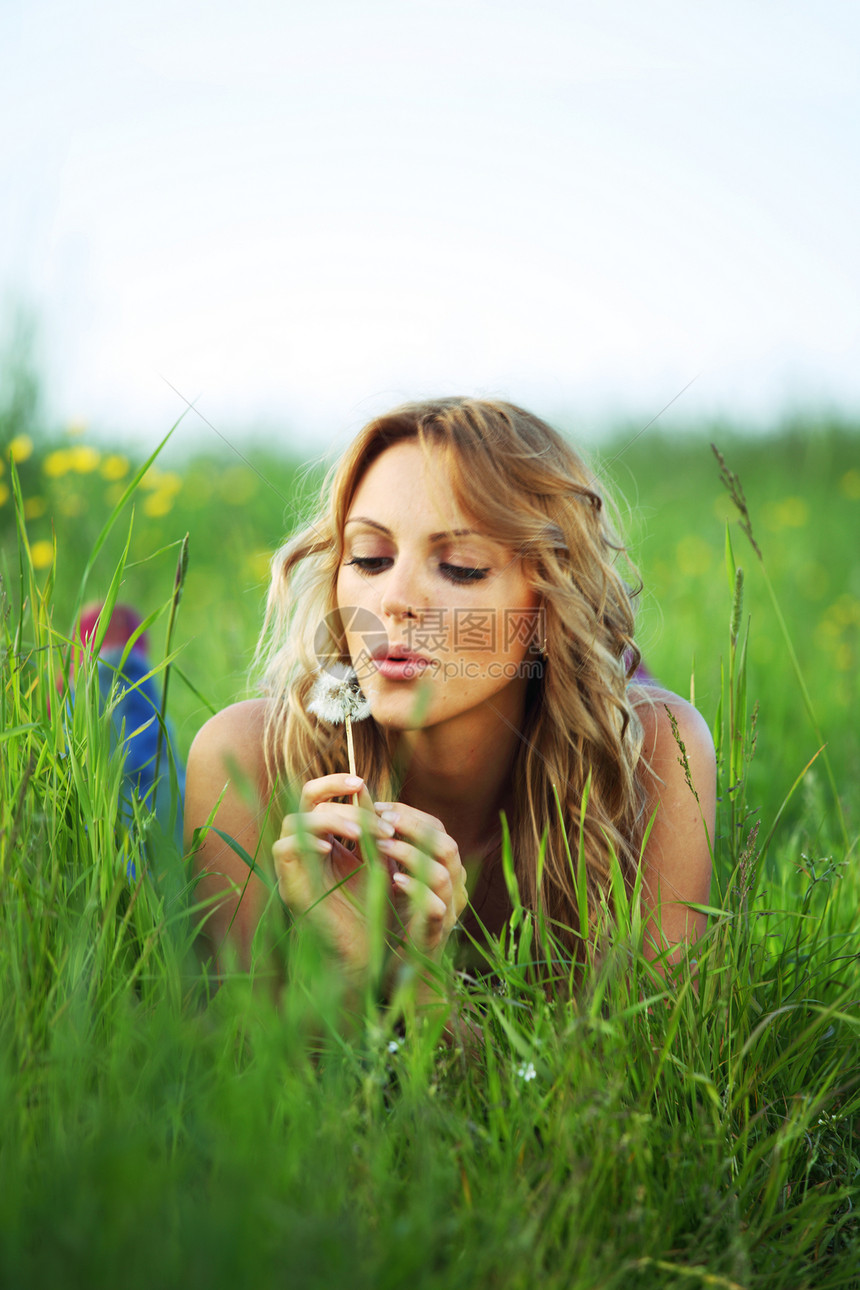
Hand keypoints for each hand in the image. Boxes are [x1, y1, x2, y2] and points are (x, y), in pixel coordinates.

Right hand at [272, 774, 395, 979]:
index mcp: (324, 837)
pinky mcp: (291, 887)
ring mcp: (296, 868)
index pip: (315, 795)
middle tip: (379, 825)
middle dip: (344, 806)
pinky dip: (306, 841)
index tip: (360, 783)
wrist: (372, 949)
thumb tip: (364, 789)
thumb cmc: (376, 905)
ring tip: (364, 836)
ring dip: (333, 821)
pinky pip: (284, 849)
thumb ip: (370, 825)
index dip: (332, 782)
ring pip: (295, 821)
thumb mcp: (378, 857)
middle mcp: (305, 848)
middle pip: (306, 802)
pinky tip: (331, 849)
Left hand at [373, 801, 467, 959]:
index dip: (410, 813)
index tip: (379, 807)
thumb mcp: (390, 875)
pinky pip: (435, 906)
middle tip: (381, 820)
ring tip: (380, 846)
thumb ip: (383, 844)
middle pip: (446, 843)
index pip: (437, 828)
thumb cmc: (395, 919)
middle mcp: (455, 886)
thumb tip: (360, 802)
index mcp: (446, 867)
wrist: (403, 971)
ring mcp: (449, 910)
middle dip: (413, 827)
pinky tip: (393, 880)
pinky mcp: (437, 933)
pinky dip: (415, 889)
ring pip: (443, 872)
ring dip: (410, 854)